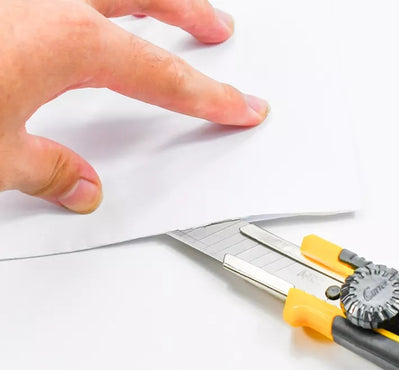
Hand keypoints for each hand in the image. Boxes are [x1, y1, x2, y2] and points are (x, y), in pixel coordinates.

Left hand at [0, 0, 268, 213]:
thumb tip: (79, 188)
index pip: (162, 77)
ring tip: (171, 10)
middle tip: (216, 29)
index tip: (241, 106)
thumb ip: (46, 171)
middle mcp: (48, 3)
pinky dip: (95, 9)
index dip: (210, 96)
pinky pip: (65, 1)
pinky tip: (93, 22)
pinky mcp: (5, 4)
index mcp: (66, 40)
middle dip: (189, 13)